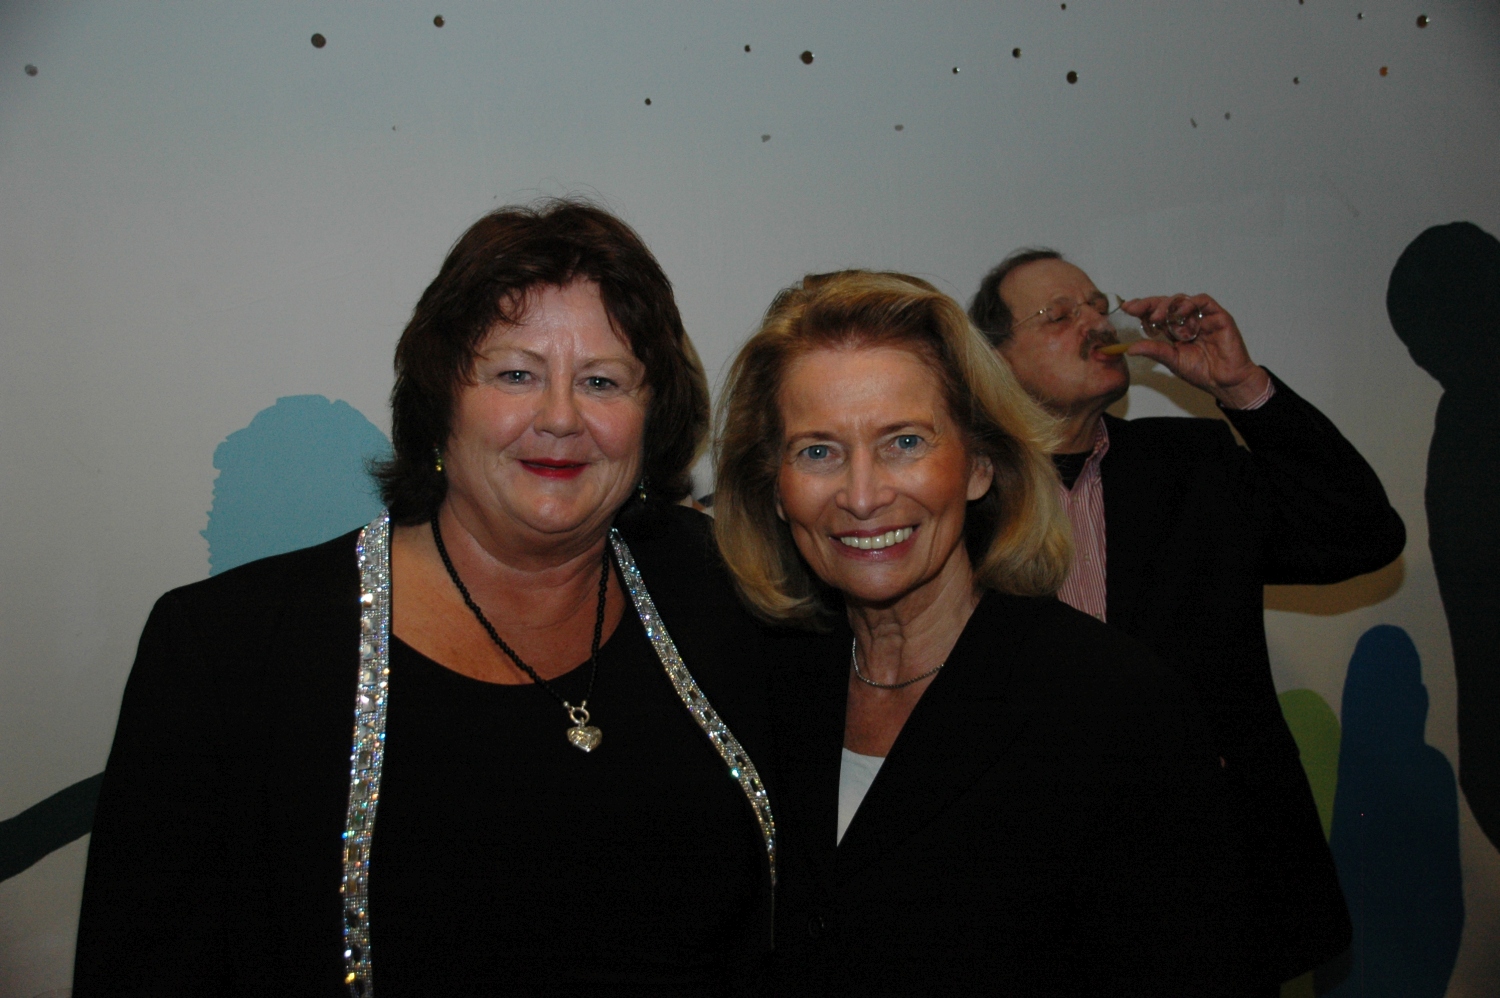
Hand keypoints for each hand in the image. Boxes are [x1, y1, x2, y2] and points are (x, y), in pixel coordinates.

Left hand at [1118, 294, 1270, 408]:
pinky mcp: (1218, 316)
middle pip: (1166, 304)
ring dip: (1167, 306)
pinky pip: (1203, 302)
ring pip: (1182, 300)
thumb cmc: (1202, 371)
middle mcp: (1188, 320)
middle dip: (1149, 304)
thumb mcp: (1172, 360)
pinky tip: (1180, 313)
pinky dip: (1190, 304)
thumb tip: (1129, 348)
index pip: (1156, 313)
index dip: (1142, 309)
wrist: (1226, 381)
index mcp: (1175, 329)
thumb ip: (1154, 350)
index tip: (1127, 308)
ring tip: (1156, 317)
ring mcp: (1203, 317)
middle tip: (1135, 308)